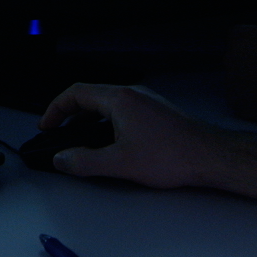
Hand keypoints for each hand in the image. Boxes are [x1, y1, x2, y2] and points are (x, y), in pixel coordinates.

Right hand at [36, 83, 230, 188]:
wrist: (210, 156)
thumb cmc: (173, 155)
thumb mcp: (120, 163)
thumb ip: (85, 162)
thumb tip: (63, 159)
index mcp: (119, 99)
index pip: (75, 93)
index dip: (55, 109)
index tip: (47, 126)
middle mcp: (132, 94)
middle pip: (90, 97)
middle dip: (70, 116)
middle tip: (58, 134)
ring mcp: (145, 102)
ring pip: (107, 105)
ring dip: (89, 121)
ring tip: (81, 143)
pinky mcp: (155, 113)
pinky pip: (122, 112)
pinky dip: (107, 124)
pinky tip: (110, 144)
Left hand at [223, 13, 256, 129]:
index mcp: (240, 37)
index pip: (242, 34)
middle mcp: (229, 60)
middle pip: (237, 56)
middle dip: (252, 58)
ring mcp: (232, 86)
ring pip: (238, 79)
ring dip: (251, 79)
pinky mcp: (239, 108)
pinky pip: (243, 99)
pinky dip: (254, 98)